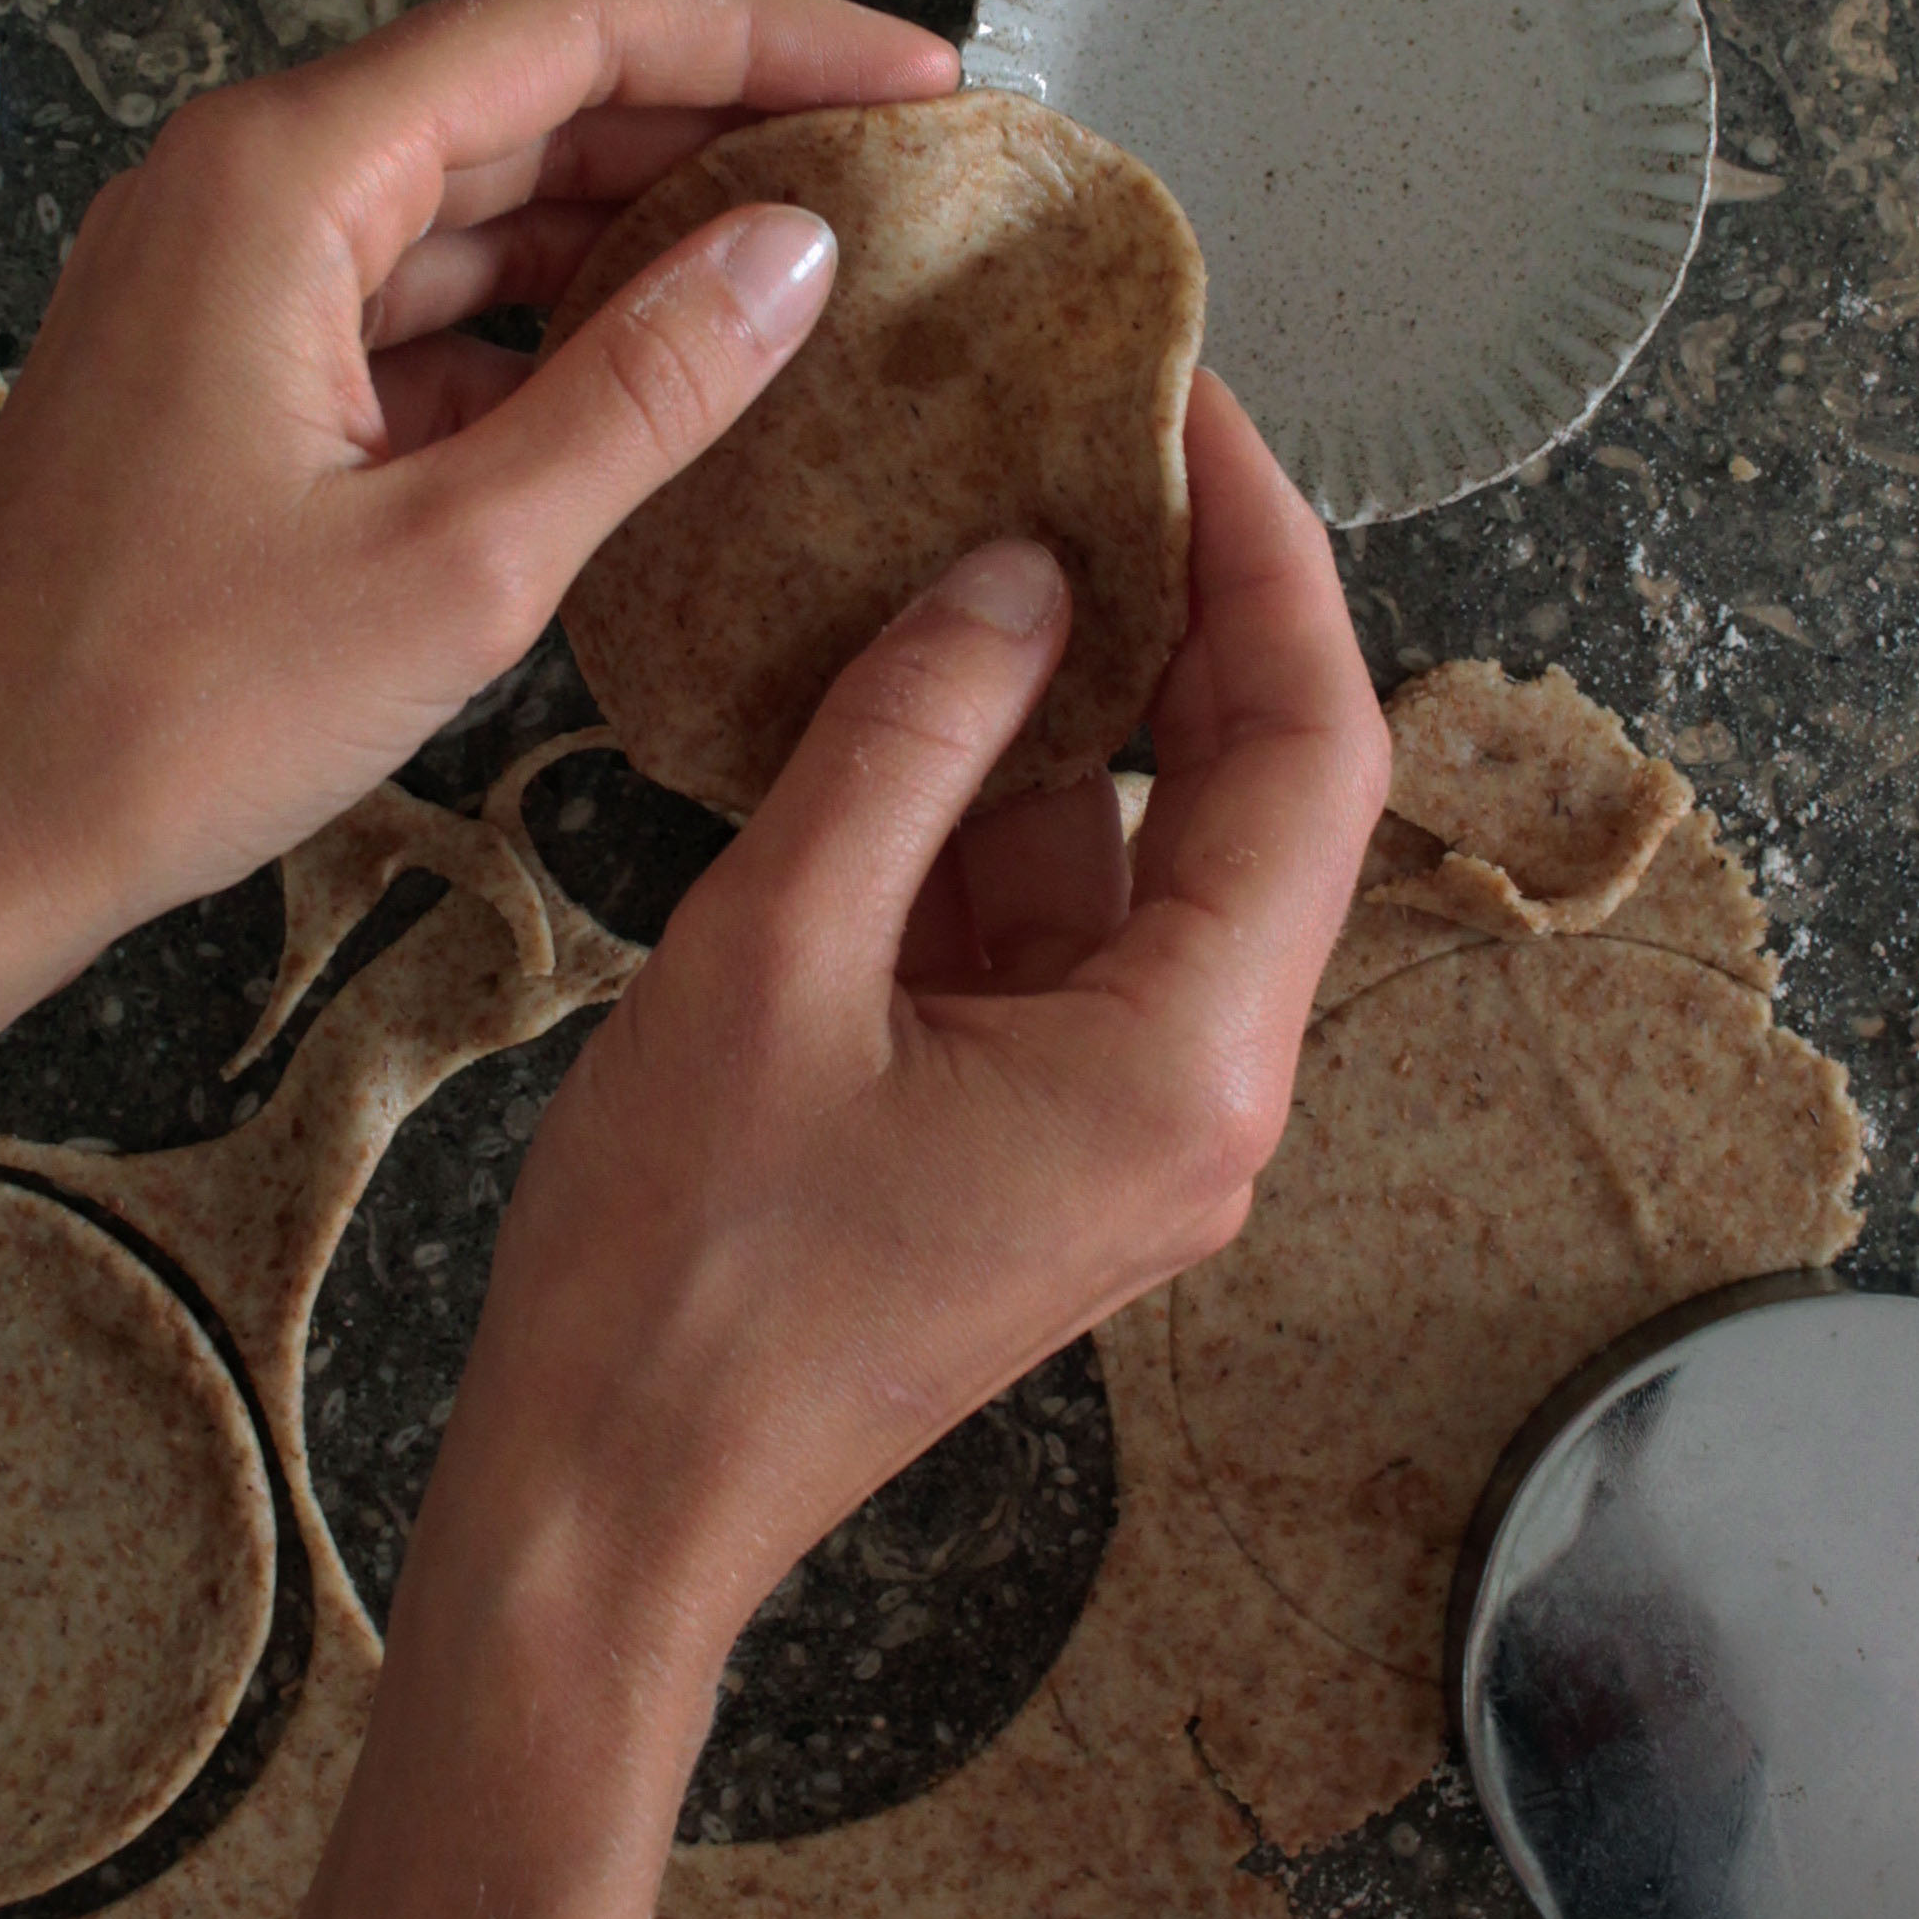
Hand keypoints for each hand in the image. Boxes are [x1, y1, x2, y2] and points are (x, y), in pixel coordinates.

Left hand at [0, 0, 954, 987]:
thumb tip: (796, 248)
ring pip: (476, 198)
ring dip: (639, 219)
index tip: (921, 74)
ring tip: (816, 262)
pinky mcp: (223, 369)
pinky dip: (548, 321)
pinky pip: (419, 299)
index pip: (569, 29)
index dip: (762, 33)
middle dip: (718, 117)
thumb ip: (643, 391)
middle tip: (900, 166)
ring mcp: (225, 276)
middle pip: (525, 92)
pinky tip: (669, 379)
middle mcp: (244, 185)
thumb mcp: (457, 561)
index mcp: (284, 178)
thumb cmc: (160, 711)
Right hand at [444, 372, 1391, 1668]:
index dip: (1270, 559)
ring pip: (1137, 852)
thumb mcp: (775, 954)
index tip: (1191, 408)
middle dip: (1181, 607)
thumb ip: (907, 740)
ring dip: (1067, 700)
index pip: (1312, 751)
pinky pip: (1049, 926)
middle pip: (1249, 793)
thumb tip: (1017, 574)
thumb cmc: (679, 1278)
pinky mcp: (1036, 1132)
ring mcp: (1120, 1121)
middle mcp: (1199, 1094)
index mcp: (1187, 1063)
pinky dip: (987, 806)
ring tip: (980, 511)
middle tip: (1094, 430)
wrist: (606, 1510)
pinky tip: (898, 682)